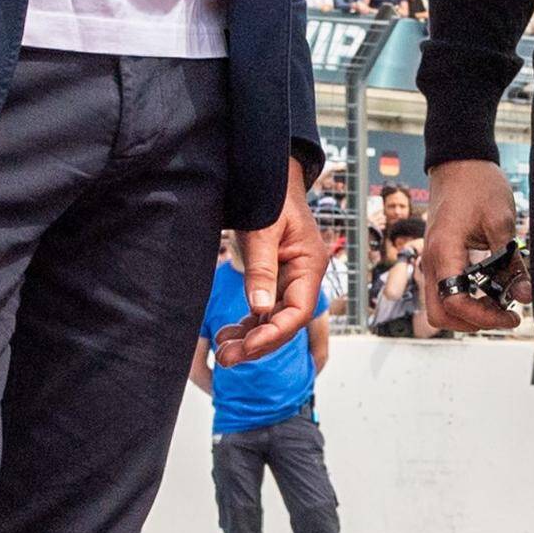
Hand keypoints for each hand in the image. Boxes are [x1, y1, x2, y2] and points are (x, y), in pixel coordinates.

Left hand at [218, 189, 328, 362]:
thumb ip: (262, 268)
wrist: (268, 174)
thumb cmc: (271, 195)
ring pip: (274, 318)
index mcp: (310, 265)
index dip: (273, 334)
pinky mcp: (275, 277)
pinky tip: (229, 333)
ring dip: (250, 337)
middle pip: (285, 322)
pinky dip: (249, 323)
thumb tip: (259, 309)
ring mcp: (290, 278)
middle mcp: (304, 276)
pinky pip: (265, 308)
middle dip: (258, 343)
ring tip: (223, 351)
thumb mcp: (263, 229)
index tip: (246, 347)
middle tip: (226, 358)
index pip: (297, 312)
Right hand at [422, 155, 515, 334]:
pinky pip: (445, 290)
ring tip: (500, 304)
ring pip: (440, 306)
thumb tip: (524, 296)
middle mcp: (431, 261)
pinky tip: (490, 289)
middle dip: (473, 323)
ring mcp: (432, 260)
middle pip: (440, 315)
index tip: (513, 316)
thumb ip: (511, 263)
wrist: (459, 161)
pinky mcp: (439, 257)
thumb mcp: (501, 221)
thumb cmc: (477, 184)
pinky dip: (465, 298)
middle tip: (505, 316)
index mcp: (444, 253)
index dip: (485, 318)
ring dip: (468, 313)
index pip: (455, 304)